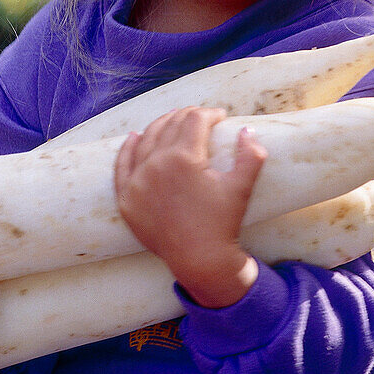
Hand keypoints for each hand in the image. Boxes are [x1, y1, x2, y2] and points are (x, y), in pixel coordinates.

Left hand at [114, 107, 265, 307]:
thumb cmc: (223, 223)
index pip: (195, 121)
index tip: (220, 116)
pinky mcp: (126, 197)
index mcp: (184, 158)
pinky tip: (134, 136)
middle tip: (198, 116)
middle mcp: (156, 164)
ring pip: (146, 140)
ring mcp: (137, 181)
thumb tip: (247, 128)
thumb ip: (251, 155)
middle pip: (170, 126)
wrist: (200, 260)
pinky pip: (123, 165)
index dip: (210, 114)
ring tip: (171, 119)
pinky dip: (128, 148)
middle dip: (187, 116)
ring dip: (160, 126)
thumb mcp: (242, 187)